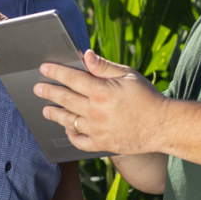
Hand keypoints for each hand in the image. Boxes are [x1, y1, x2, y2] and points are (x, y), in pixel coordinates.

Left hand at [34, 50, 168, 154]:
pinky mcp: (102, 144)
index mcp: (101, 91)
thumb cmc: (148, 97)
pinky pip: (78, 141)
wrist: (163, 126)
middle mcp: (95, 111)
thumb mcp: (129, 75)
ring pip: (68, 121)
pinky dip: (70, 134)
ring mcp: (97, 130)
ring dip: (55, 114)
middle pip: (65, 99)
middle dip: (48, 92)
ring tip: (46, 110)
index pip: (71, 78)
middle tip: (37, 88)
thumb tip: (86, 55)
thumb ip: (105, 66)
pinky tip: (66, 128)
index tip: (44, 68)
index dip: (55, 72)